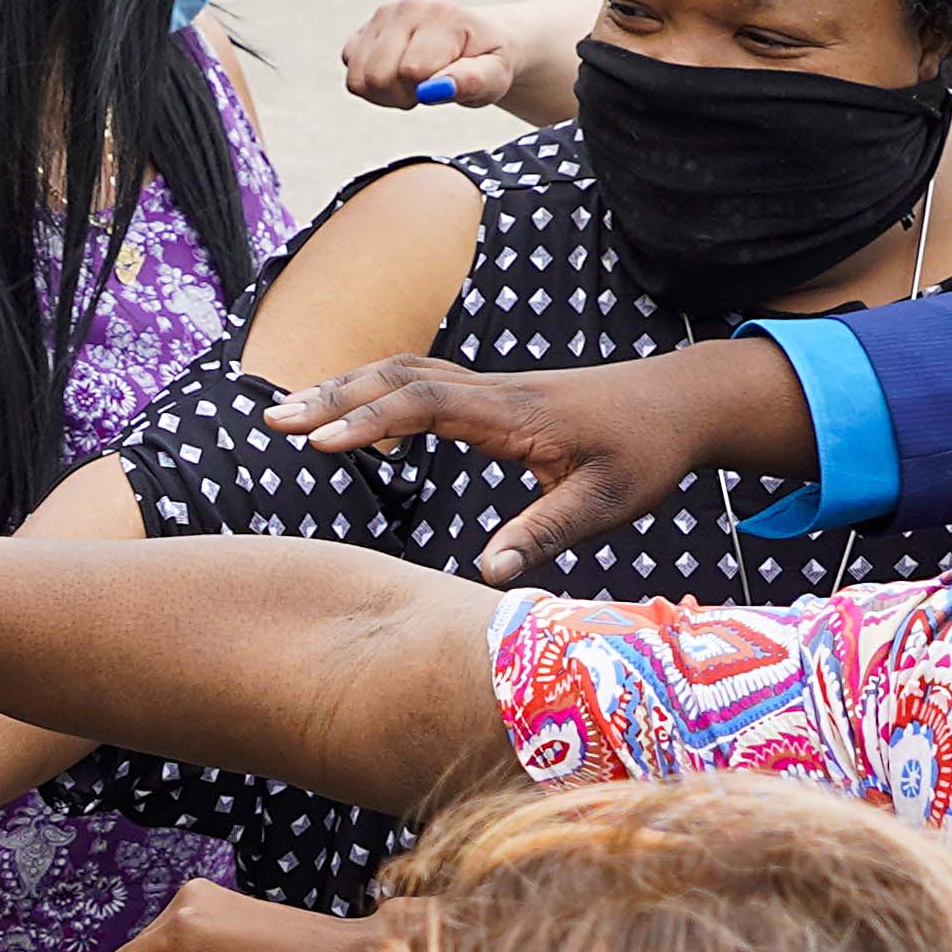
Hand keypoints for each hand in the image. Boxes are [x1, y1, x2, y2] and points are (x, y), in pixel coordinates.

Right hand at [281, 338, 780, 585]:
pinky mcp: (492, 399)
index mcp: (514, 415)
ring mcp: (490, 391)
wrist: (679, 403)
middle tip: (273, 421)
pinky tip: (352, 424)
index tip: (319, 442)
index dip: (369, 421)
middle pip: (398, 376)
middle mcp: (493, 393)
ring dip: (345, 390)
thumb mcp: (606, 502)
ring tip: (290, 417)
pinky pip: (420, 385)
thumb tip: (488, 577)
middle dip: (333, 396)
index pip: (426, 404)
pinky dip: (375, 395)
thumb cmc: (646, 453)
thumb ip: (546, 532)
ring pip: (404, 374)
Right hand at [339, 0, 509, 107]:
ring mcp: (382, 16)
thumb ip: (471, 82)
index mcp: (442, 15)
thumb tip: (435, 89)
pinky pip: (351, 74)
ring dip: (384, 95)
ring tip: (413, 84)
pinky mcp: (364, 30)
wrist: (478, 38)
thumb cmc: (487, 61)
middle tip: (427, 88)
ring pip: (358, 79)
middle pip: (377, 77)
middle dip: (401, 96)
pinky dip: (371, 87)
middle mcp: (407, 8)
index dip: (426, 91)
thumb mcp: (494, 76)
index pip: (411, 71)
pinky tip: (396, 78)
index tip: (445, 85)